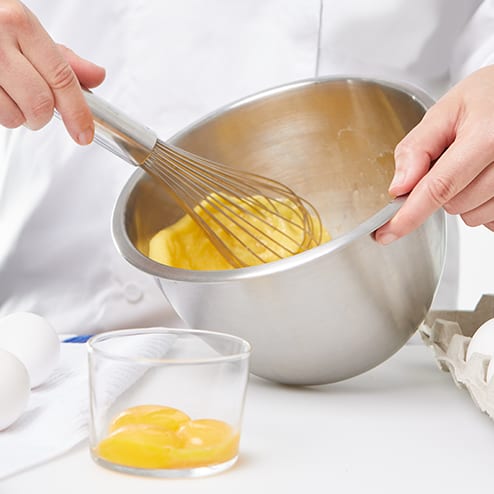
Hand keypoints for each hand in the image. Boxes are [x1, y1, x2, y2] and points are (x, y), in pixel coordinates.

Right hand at [0, 0, 104, 143]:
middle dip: (44, 116)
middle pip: (40, 104)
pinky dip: (2, 113)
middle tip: (39, 109)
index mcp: (20, 24)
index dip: (78, 113)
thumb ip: (62, 58)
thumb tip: (96, 76)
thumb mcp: (27, 32)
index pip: (61, 79)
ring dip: (19, 116)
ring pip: (14, 116)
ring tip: (11, 95)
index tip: (84, 133)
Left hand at [375, 64, 493, 243]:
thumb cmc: (488, 97)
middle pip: (453, 204)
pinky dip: (482, 204)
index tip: (387, 233)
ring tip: (475, 165)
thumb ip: (418, 148)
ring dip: (463, 198)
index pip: (439, 187)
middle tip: (454, 158)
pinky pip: (492, 219)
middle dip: (442, 189)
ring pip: (472, 216)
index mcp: (487, 137)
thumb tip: (399, 187)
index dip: (409, 215)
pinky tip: (486, 178)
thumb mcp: (447, 110)